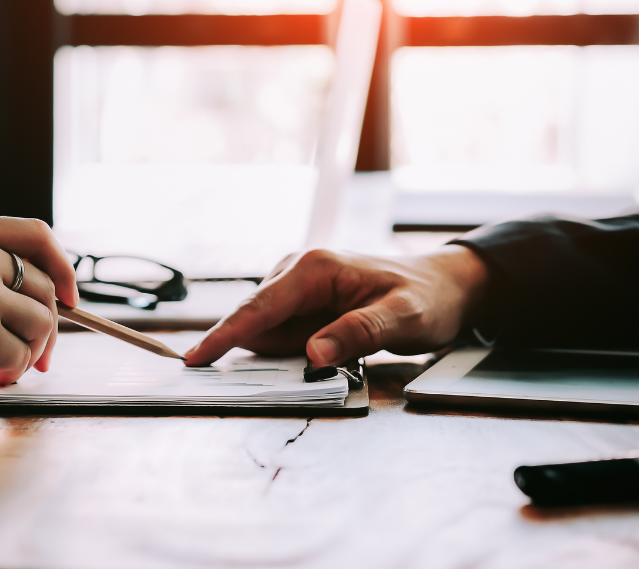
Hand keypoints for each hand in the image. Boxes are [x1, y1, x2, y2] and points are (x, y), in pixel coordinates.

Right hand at [0, 215, 78, 405]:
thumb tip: (50, 294)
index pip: (36, 235)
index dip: (62, 266)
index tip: (71, 296)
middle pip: (44, 286)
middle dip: (49, 325)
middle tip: (41, 353)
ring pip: (40, 322)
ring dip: (30, 350)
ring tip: (1, 363)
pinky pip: (21, 355)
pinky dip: (11, 370)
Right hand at [184, 246, 488, 367]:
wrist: (442, 286)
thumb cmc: (425, 298)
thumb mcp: (402, 318)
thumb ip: (357, 333)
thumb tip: (312, 354)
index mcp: (314, 267)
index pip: (258, 307)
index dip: (225, 335)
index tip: (195, 358)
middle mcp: (297, 270)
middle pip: (255, 318)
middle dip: (253, 349)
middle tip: (279, 371)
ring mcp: (296, 286)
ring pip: (265, 328)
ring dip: (279, 353)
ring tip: (332, 352)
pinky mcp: (300, 302)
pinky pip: (280, 332)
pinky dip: (289, 350)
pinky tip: (323, 351)